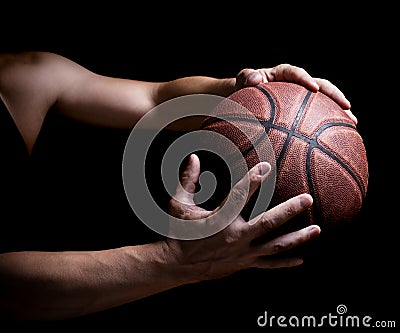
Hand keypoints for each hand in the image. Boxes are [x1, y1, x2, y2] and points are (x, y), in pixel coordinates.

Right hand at [165, 154, 320, 281]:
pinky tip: (301, 259)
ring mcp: (241, 253)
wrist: (177, 265)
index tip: (266, 167)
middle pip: (267, 222)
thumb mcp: (178, 204)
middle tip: (308, 198)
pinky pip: (267, 264)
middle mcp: (234, 237)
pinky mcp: (243, 264)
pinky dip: (284, 263)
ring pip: (274, 246)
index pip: (239, 195)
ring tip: (317, 229)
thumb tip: (193, 157)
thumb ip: (187, 180)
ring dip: (297, 238)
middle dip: (289, 209)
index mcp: (219, 220)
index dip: (253, 180)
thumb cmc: (179, 232)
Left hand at [235, 64, 356, 124]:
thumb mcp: (242, 81)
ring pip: (324, 102)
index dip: (306, 79)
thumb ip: (246, 78)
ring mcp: (301, 97)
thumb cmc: (243, 88)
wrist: (245, 96)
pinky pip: (316, 116)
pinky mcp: (302, 109)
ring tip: (352, 124)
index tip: (314, 89)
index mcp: (282, 73)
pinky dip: (325, 125)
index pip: (296, 73)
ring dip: (338, 111)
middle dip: (335, 96)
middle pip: (320, 86)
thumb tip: (254, 79)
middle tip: (348, 108)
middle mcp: (296, 83)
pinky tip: (335, 140)